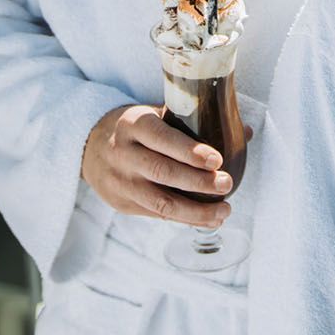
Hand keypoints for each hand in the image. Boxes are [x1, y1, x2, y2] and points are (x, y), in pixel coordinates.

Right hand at [80, 104, 236, 228]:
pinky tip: (209, 220)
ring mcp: (121, 182)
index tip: (217, 160)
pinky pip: (157, 214)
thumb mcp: (155, 114)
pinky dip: (186, 219)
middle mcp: (123, 154)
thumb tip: (245, 130)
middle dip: (198, 182)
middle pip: (162, 172)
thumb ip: (195, 122)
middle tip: (226, 184)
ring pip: (160, 202)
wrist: (89, 148)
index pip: (161, 138)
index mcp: (133, 124)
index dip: (189, 151)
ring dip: (196, 211)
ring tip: (225, 211)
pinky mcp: (123, 204)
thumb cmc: (137, 129)